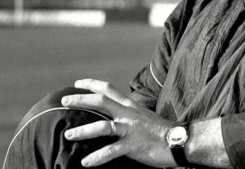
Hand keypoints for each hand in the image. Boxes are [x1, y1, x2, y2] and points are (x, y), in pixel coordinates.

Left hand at [61, 79, 177, 167]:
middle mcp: (128, 114)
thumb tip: (115, 114)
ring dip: (83, 131)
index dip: (92, 84)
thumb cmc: (161, 131)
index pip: (108, 89)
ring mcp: (130, 130)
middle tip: (64, 100)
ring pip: (103, 127)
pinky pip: (111, 151)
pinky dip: (97, 157)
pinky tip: (85, 163)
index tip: (77, 83)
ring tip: (68, 135)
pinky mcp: (133, 146)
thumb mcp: (143, 116)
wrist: (180, 141)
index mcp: (130, 106)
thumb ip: (129, 113)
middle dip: (81, 99)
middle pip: (101, 101)